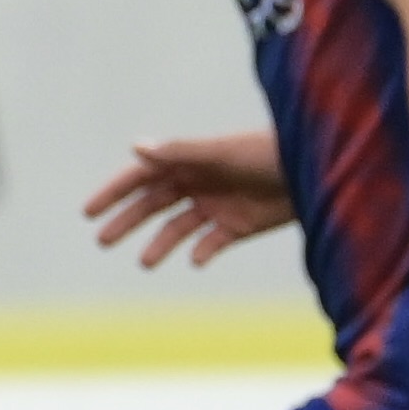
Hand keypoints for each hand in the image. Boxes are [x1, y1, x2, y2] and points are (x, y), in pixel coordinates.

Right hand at [84, 134, 293, 268]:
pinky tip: (194, 260)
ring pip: (178, 228)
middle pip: (153, 205)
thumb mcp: (222, 154)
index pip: (141, 177)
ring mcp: (218, 205)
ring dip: (160, 244)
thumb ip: (179, 152)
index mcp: (190, 163)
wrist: (319, 171)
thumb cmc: (271, 153)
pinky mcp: (240, 226)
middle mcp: (199, 184)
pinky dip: (201, 253)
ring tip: (144, 263)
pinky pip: (211, 243)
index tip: (89, 212)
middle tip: (102, 240)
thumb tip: (135, 146)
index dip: (114, 193)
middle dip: (127, 222)